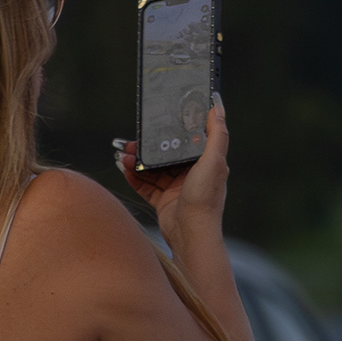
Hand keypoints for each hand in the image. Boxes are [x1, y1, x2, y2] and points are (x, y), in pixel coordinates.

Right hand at [115, 94, 230, 231]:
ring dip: (137, 162)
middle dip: (147, 149)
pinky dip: (134, 178)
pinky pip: (146, 186)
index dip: (169, 133)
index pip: (185, 141)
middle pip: (165, 156)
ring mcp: (177, 189)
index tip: (154, 123)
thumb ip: (216, 134)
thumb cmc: (205, 199)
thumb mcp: (213, 161)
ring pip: (153, 170)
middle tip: (129, 142)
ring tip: (123, 156)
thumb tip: (218, 105)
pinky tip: (124, 169)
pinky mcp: (164, 202)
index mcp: (205, 163)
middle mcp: (192, 175)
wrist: (191, 235)